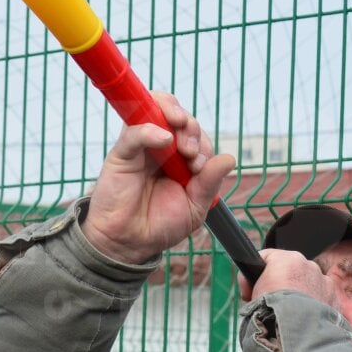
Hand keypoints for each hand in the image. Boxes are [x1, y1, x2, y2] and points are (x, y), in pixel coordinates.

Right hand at [80, 91, 234, 263]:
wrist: (129, 243)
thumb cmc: (159, 225)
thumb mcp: (194, 206)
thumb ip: (210, 183)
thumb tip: (230, 158)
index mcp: (178, 158)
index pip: (194, 132)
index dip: (201, 141)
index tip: (200, 166)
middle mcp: (160, 146)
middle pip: (177, 114)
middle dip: (191, 127)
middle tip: (191, 153)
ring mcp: (141, 146)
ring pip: (155, 108)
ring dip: (174, 114)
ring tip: (180, 133)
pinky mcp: (122, 153)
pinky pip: (134, 131)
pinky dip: (150, 129)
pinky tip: (163, 138)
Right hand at [238, 248, 338, 309]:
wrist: (297, 332)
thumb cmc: (271, 311)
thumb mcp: (250, 293)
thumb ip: (252, 283)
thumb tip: (253, 288)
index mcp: (287, 258)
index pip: (267, 258)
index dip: (254, 275)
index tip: (249, 292)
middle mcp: (309, 265)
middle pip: (288, 271)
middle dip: (279, 285)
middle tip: (269, 304)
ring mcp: (324, 282)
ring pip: (306, 284)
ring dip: (297, 295)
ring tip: (288, 314)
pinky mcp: (334, 298)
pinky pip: (320, 298)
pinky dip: (312, 306)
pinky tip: (303, 319)